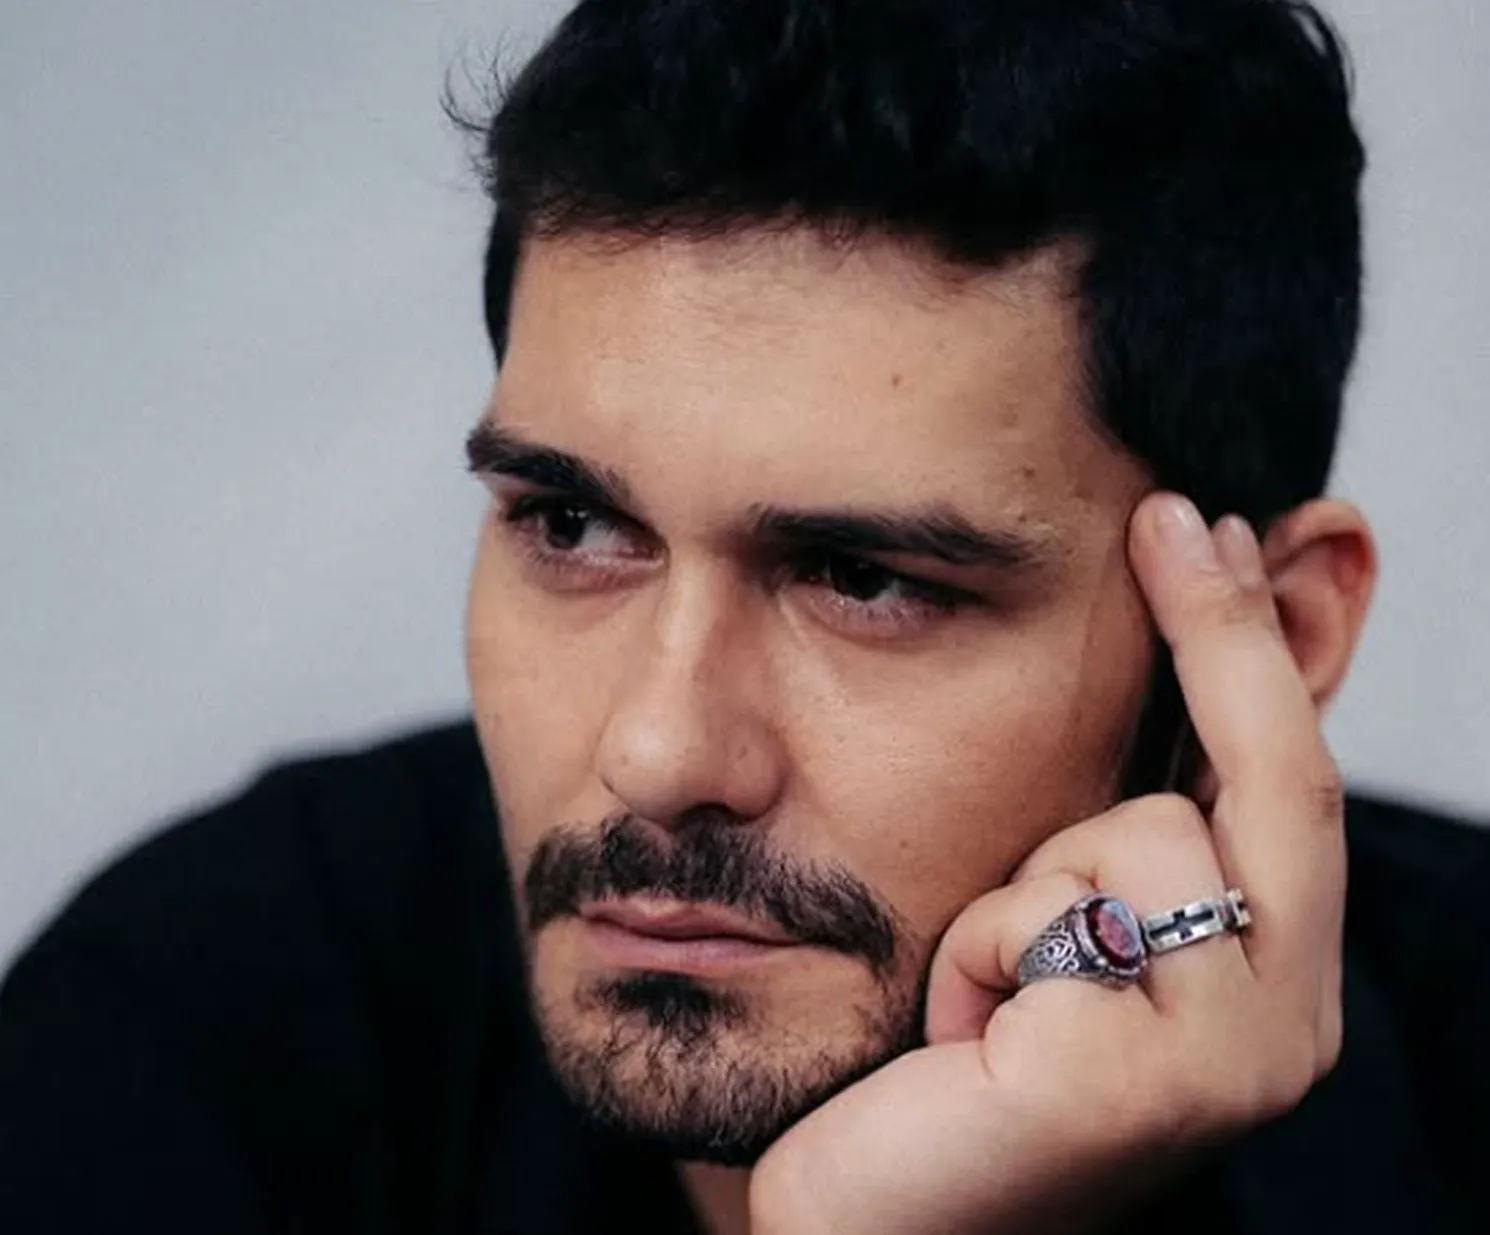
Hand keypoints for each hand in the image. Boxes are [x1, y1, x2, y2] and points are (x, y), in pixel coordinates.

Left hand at [749, 493, 1347, 1234]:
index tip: (1201, 519)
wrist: (878, 1233)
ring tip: (989, 992)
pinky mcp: (1127, 1084)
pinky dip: (980, 953)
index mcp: (1272, 986)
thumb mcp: (1061, 933)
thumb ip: (1120, 826)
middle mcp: (1286, 1026)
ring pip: (1133, 833)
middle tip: (1168, 517)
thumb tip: (1149, 678)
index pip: (1294, 781)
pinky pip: (1043, 917)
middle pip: (1277, 775)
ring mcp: (1227, 1063)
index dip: (1256, 641)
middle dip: (1219, 634)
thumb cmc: (962, 1076)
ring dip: (1028, 888)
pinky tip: (963, 1038)